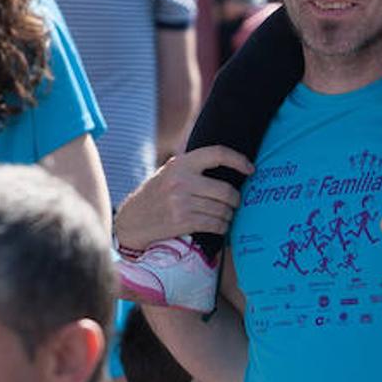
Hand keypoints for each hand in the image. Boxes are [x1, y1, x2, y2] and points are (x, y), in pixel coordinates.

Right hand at [114, 146, 254, 248]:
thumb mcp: (169, 173)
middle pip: (225, 189)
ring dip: (229, 215)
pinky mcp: (182, 221)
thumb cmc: (154, 196)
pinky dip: (222, 227)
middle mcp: (182, 180)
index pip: (217, 154)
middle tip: (235, 203)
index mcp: (180, 163)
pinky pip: (215, 224)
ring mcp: (182, 202)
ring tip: (226, 216)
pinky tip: (220, 226)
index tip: (250, 169)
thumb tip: (225, 163)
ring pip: (222, 209)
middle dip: (235, 199)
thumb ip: (192, 167)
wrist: (131, 221)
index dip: (238, 160)